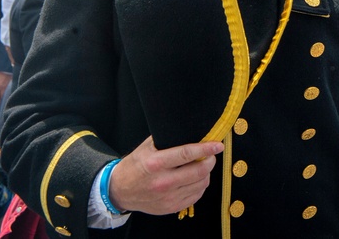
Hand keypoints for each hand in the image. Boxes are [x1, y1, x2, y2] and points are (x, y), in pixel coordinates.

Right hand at [108, 136, 223, 214]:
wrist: (120, 191)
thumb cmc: (135, 165)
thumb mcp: (146, 147)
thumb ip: (167, 139)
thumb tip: (191, 129)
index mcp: (155, 163)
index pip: (186, 154)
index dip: (206, 149)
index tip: (218, 145)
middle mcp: (162, 182)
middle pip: (199, 171)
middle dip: (210, 160)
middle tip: (211, 154)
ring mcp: (168, 197)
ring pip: (201, 184)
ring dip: (207, 173)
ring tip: (202, 166)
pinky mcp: (171, 207)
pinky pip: (196, 196)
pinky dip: (200, 185)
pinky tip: (195, 179)